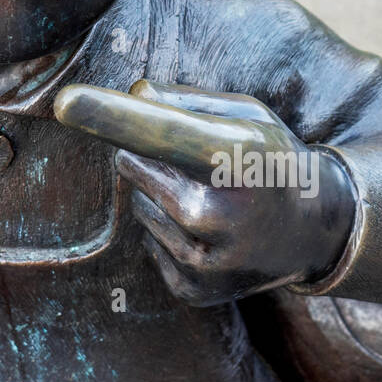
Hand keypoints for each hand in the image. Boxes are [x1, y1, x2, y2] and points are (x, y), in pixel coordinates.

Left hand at [55, 79, 355, 305]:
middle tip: (198, 162)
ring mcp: (204, 257)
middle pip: (132, 163)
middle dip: (148, 154)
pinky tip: (209, 230)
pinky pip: (149, 241)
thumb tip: (132, 94)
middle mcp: (215, 211)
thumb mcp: (245, 114)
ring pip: (139, 204)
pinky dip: (169, 231)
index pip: (159, 132)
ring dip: (160, 195)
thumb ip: (185, 101)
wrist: (316, 231)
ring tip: (211, 198)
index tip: (65, 102)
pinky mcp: (193, 287)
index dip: (110, 116)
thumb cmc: (270, 156)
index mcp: (232, 158)